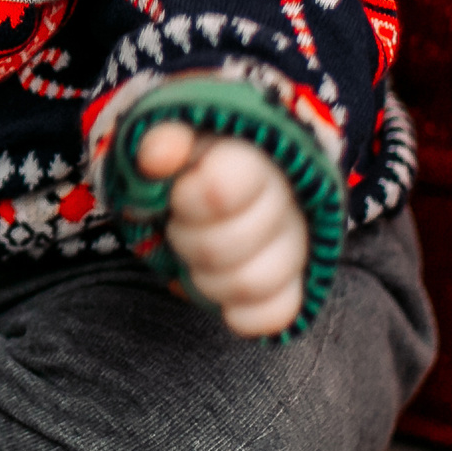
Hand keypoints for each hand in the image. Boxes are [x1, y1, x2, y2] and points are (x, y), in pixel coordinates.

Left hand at [135, 124, 306, 337]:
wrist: (215, 181)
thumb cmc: (191, 161)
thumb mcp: (171, 137)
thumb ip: (162, 139)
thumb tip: (155, 156)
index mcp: (254, 157)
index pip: (221, 190)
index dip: (188, 201)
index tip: (177, 195)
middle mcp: (287, 200)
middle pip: (226, 246)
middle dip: (186, 239)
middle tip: (178, 223)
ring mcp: (296, 245)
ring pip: (252, 284)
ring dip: (206, 277)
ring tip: (194, 256)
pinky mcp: (295, 284)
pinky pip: (275, 314)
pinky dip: (239, 311)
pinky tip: (218, 288)